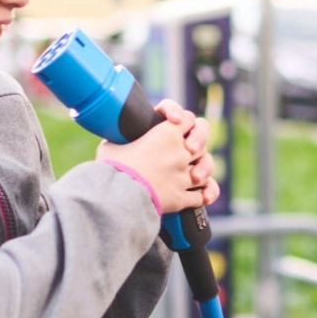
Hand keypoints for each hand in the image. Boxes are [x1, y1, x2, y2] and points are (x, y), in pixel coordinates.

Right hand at [94, 107, 217, 213]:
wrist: (114, 195)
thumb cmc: (111, 167)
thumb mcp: (112, 144)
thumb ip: (123, 138)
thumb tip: (117, 140)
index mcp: (166, 133)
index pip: (188, 118)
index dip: (186, 120)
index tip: (178, 124)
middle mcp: (179, 153)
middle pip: (201, 146)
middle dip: (198, 148)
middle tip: (189, 152)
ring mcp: (182, 176)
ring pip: (205, 172)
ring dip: (202, 174)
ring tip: (195, 177)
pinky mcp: (180, 198)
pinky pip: (201, 196)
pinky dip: (204, 196)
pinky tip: (203, 196)